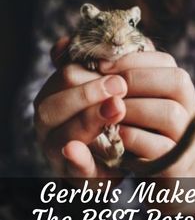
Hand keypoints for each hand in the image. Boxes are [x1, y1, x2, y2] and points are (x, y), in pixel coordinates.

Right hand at [34, 37, 127, 177]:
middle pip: (55, 104)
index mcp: (54, 96)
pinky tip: (83, 150)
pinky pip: (73, 169)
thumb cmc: (108, 109)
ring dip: (88, 120)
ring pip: (62, 136)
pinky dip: (78, 161)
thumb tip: (64, 44)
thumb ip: (94, 64)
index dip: (91, 72)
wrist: (117, 149)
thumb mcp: (104, 83)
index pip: (64, 77)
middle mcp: (49, 122)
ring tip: (118, 107)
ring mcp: (57, 149)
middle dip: (88, 93)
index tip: (117, 69)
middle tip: (120, 85)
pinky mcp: (74, 175)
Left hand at [99, 50, 194, 176]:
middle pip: (176, 81)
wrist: (153, 166)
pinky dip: (134, 137)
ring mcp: (186, 136)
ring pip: (170, 113)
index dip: (132, 60)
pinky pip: (161, 146)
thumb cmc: (136, 124)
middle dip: (134, 81)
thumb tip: (102, 65)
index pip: (165, 61)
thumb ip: (121, 80)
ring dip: (134, 110)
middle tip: (106, 90)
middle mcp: (188, 107)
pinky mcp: (178, 164)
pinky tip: (116, 133)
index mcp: (177, 86)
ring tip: (109, 112)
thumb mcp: (130, 99)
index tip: (102, 66)